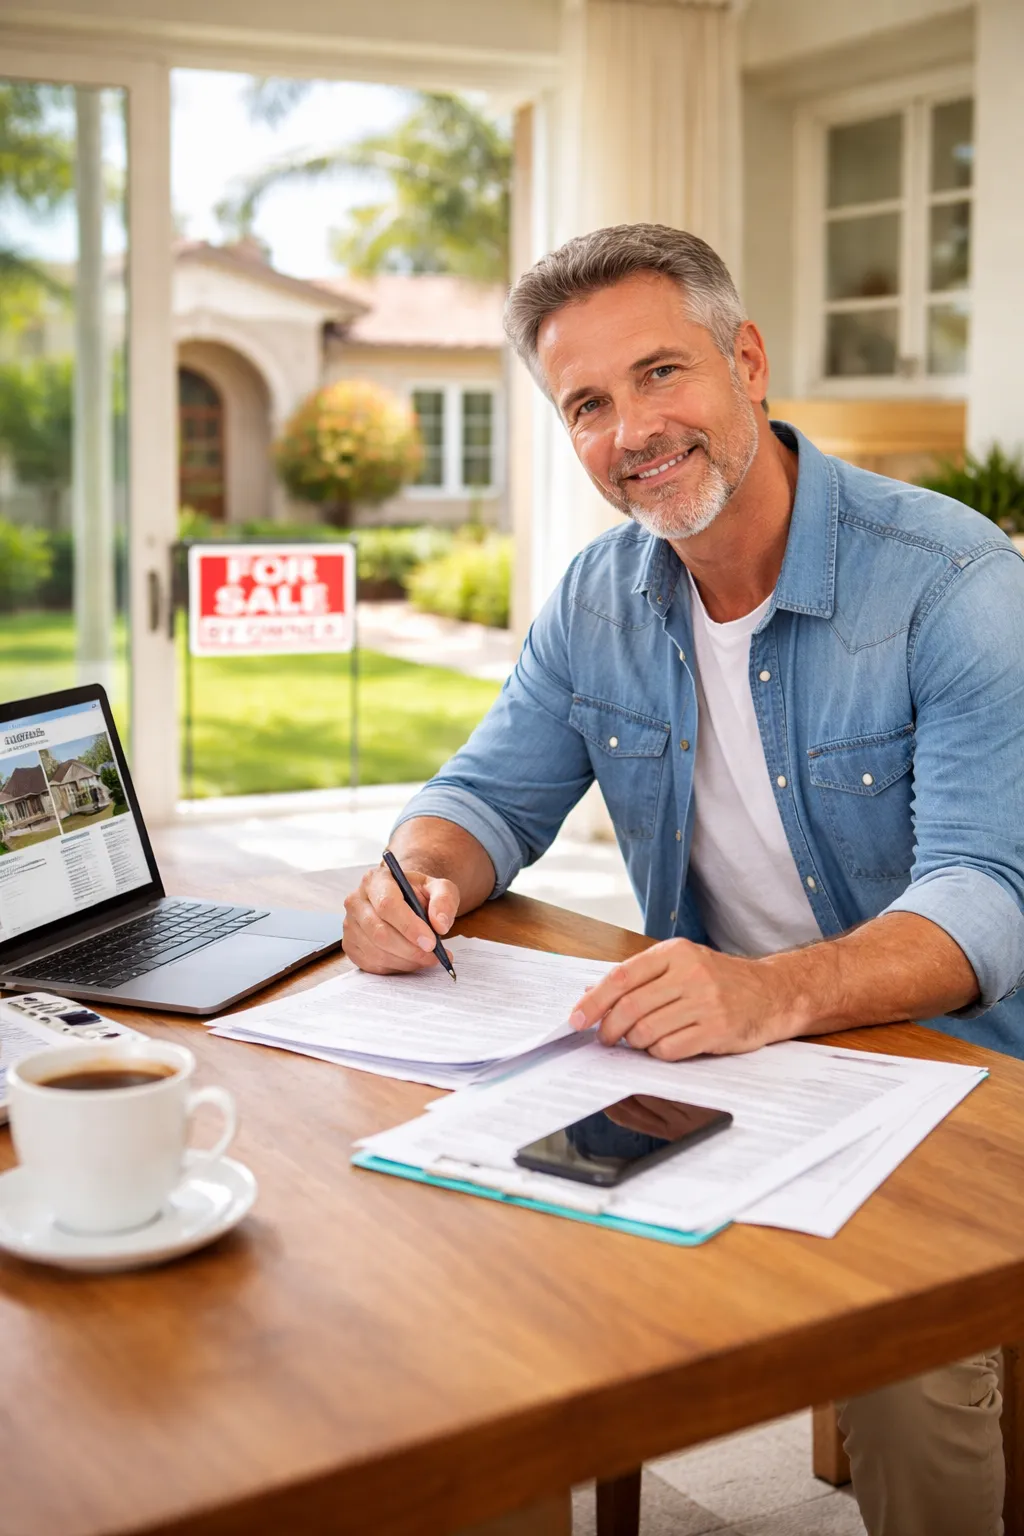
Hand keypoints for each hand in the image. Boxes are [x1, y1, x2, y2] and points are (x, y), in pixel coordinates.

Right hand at [343, 863, 458, 974]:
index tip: (431, 943)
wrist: (404, 899)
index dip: (409, 927)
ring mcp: (350, 925)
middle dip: (411, 950)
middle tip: (435, 956)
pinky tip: (411, 960)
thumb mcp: (439, 888)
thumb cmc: (419, 893)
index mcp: (375, 880)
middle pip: (380, 933)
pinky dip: (396, 967)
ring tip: (427, 958)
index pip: (387, 905)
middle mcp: (356, 901)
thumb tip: (440, 925)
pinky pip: (372, 964)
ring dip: (406, 961)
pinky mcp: (350, 945)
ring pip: (376, 952)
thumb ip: (444, 900)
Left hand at [568, 939, 787, 1060]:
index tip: (576, 1018)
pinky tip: (664, 1047)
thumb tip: (589, 994)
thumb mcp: (681, 965)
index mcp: (675, 952)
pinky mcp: (716, 1031)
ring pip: (646, 1032)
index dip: (593, 1001)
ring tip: (639, 1041)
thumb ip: (639, 977)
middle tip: (604, 1039)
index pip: (621, 977)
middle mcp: (690, 974)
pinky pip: (669, 1050)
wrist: (772, 994)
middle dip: (608, 1029)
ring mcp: (705, 1003)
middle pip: (630, 1007)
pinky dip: (658, 1053)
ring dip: (635, 1043)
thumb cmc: (719, 980)